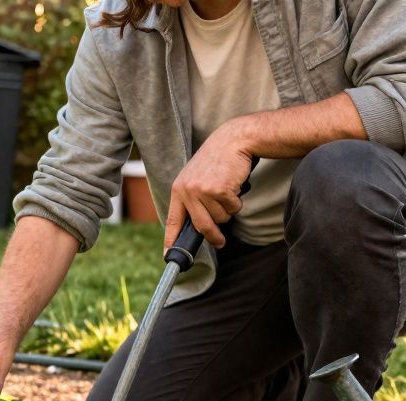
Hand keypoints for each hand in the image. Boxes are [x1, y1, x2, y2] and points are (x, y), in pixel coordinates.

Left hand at [163, 122, 254, 249]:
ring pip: (220, 218)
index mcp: (178, 189)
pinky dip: (237, 201)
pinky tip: (234, 186)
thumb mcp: (195, 177)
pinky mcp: (220, 189)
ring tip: (226, 191)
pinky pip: (232, 208)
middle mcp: (188, 191)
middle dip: (213, 237)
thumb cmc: (216, 161)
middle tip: (220, 242)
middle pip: (201, 226)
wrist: (232, 140)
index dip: (171, 239)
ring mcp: (204, 190)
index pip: (173, 220)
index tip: (169, 255)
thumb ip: (192, 199)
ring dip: (227, 210)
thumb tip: (196, 228)